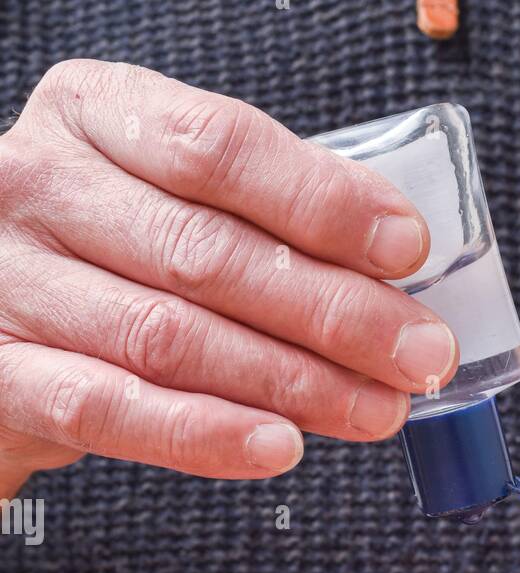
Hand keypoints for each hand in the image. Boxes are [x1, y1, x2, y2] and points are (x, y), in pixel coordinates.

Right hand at [0, 59, 456, 485]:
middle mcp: (40, 186)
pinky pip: (114, 410)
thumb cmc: (101, 256)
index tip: (405, 251)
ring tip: (372, 409)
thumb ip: (255, 221)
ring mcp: (10, 282)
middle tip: (416, 355)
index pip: (219, 148)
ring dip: (291, 383)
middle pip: (207, 252)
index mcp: (93, 115)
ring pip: (171, 337)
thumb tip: (389, 280)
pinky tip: (279, 446)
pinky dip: (206, 433)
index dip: (322, 204)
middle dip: (333, 313)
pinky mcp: (2, 375)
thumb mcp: (163, 199)